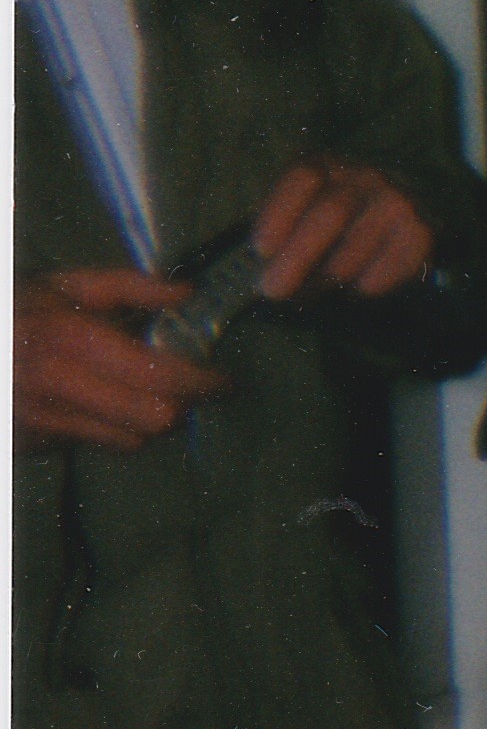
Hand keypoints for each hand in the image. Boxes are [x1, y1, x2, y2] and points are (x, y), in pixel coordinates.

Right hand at [15, 270, 226, 448]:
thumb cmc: (12, 309)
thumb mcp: (63, 284)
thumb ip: (128, 287)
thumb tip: (186, 292)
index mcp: (70, 341)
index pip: (159, 376)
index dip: (202, 381)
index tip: (223, 379)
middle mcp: (58, 388)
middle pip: (152, 419)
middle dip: (180, 405)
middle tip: (190, 389)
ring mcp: (41, 421)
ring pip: (127, 439)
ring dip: (148, 420)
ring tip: (144, 393)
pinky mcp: (30, 444)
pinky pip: (91, 443)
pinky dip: (108, 428)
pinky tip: (98, 404)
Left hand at [252, 159, 435, 301]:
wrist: (398, 204)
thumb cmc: (332, 214)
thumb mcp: (299, 206)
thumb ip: (280, 232)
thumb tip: (265, 275)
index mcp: (326, 164)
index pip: (302, 179)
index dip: (278, 215)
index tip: (260, 251)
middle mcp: (366, 176)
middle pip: (331, 214)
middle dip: (297, 257)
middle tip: (273, 290)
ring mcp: (398, 201)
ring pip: (359, 246)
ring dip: (331, 274)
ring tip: (318, 286)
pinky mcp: (422, 230)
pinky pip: (395, 263)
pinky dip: (373, 281)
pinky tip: (360, 285)